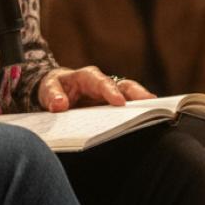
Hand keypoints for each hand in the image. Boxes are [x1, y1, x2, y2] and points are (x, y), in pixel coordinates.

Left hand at [37, 66, 154, 111]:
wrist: (56, 92)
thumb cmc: (53, 88)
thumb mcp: (47, 88)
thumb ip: (52, 95)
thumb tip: (60, 106)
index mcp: (87, 77)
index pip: (100, 82)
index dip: (110, 91)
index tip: (119, 102)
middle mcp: (104, 85)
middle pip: (124, 86)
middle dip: (138, 93)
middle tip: (151, 104)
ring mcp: (111, 97)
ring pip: (131, 98)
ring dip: (143, 106)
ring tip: (157, 117)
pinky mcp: (114, 108)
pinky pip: (128, 111)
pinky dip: (138, 117)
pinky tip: (148, 127)